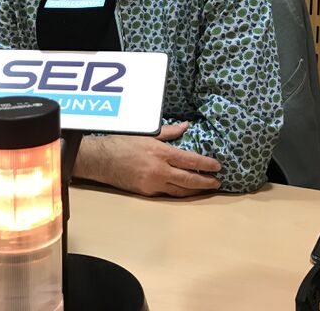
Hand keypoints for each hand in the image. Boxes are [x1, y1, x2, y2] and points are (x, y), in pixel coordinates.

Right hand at [73, 122, 221, 196]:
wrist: (101, 160)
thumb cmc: (123, 143)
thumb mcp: (147, 133)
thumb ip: (169, 132)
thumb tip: (186, 126)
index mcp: (160, 153)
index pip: (190, 160)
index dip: (206, 164)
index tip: (217, 166)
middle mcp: (159, 170)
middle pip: (189, 179)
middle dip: (205, 182)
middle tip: (217, 182)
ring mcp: (152, 183)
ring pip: (180, 191)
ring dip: (195, 190)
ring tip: (205, 188)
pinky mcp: (146, 192)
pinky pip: (167, 193)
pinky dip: (179, 192)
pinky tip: (186, 190)